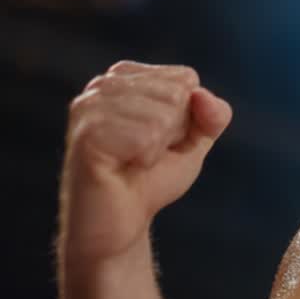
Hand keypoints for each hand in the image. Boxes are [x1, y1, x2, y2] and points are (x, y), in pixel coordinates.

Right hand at [62, 61, 232, 264]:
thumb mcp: (196, 141)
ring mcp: (89, 107)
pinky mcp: (86, 134)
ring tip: (132, 160)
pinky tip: (122, 167)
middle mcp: (104, 84)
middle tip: (144, 153)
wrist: (121, 222)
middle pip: (177, 94)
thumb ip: (213, 114)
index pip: (187, 78)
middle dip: (173, 132)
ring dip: (156, 148)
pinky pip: (144, 137)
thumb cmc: (154, 177)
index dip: (187, 118)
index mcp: (127, 75)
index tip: (160, 138)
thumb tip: (201, 95)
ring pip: (162, 115)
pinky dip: (144, 159)